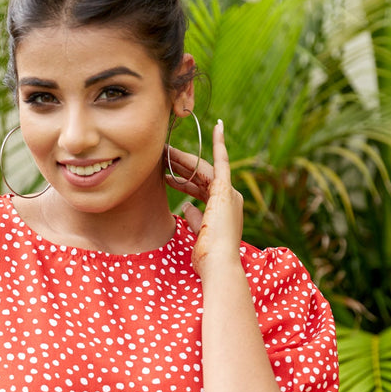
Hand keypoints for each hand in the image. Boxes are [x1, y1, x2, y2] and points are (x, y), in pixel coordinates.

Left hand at [167, 119, 243, 276]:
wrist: (218, 264)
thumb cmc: (207, 256)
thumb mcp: (197, 234)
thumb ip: (194, 218)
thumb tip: (187, 206)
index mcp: (222, 209)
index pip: (200, 189)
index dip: (183, 181)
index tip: (169, 175)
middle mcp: (229, 199)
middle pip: (200, 176)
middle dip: (180, 166)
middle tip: (162, 155)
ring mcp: (229, 193)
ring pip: (202, 169)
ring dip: (184, 159)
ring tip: (165, 151)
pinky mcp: (226, 190)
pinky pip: (222, 162)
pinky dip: (220, 144)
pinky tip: (217, 127)